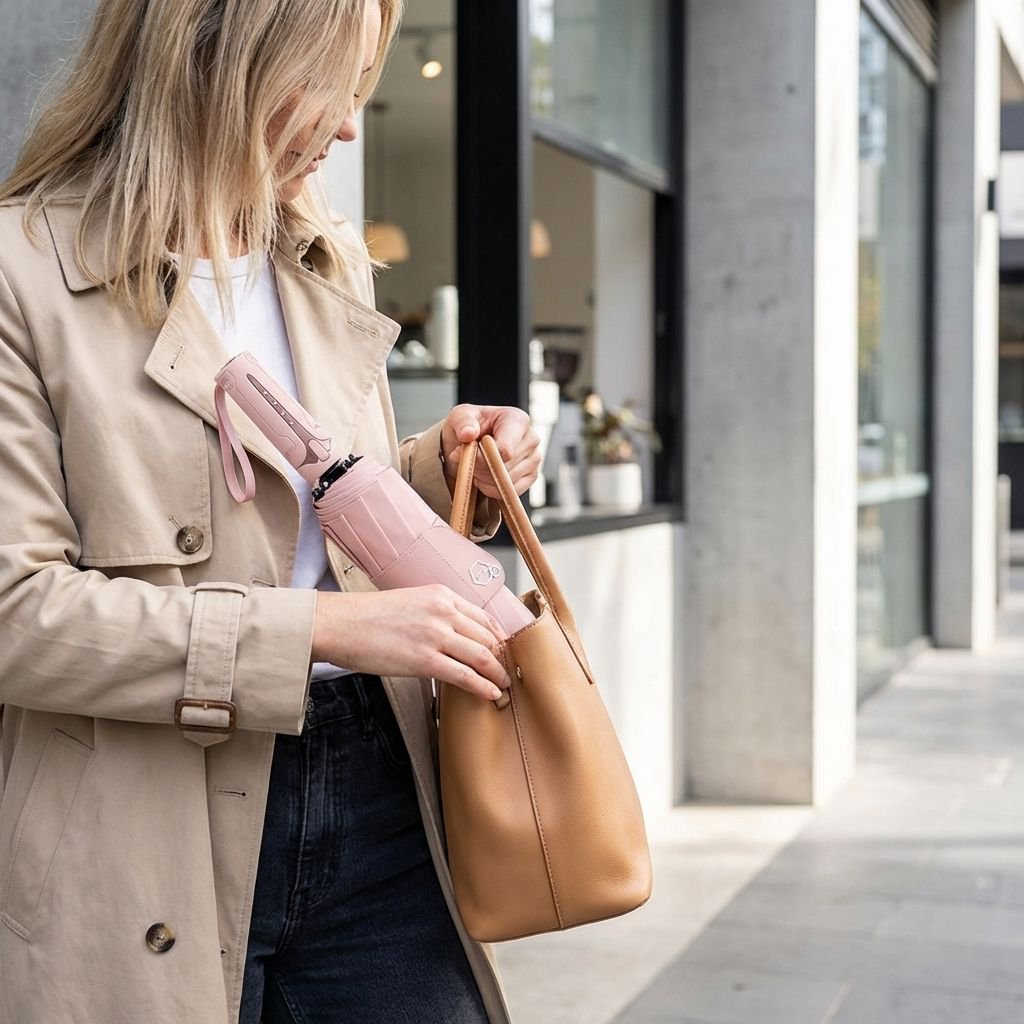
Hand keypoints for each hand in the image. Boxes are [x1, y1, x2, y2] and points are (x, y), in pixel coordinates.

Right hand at [311, 587, 509, 700]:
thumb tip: (455, 639)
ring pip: (483, 656)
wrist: (339, 623)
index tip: (505, 654)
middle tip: (509, 676)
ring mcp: (435, 634)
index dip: (500, 640)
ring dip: (499, 676)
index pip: (484, 618)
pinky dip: (484, 687)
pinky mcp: (424, 659)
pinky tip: (491, 695)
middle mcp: (444, 611)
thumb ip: (436, 615)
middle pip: (488, 638)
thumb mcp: (410, 602)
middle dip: (503, 660)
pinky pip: (465, 676)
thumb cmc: (368, 617)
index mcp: (441, 595)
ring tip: (505, 689)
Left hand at [440, 404, 542, 498]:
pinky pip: (511, 492)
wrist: (471, 441)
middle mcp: (531, 438)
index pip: (505, 450)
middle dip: (480, 469)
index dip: (482, 459)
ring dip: (484, 479)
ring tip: (476, 466)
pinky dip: (493, 489)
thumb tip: (468, 433)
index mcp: (517, 419)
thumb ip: (462, 422)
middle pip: (505, 467)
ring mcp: (534, 458)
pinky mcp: (532, 476)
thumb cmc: (468, 427)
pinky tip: (485, 476)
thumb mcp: (459, 417)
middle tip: (468, 461)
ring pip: (507, 482)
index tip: (464, 455)